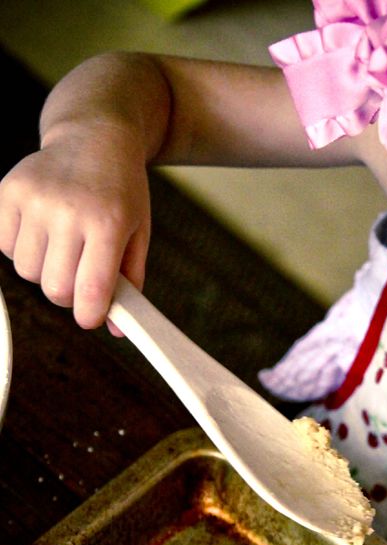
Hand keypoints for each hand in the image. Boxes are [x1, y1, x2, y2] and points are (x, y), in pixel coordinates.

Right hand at [0, 131, 151, 328]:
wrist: (93, 137)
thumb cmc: (120, 192)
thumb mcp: (138, 233)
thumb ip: (130, 281)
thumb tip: (114, 329)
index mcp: (108, 222)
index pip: (92, 288)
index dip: (90, 315)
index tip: (91, 318)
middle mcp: (68, 210)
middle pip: (55, 287)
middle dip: (68, 295)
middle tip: (79, 281)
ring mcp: (33, 199)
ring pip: (27, 271)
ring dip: (44, 271)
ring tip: (63, 249)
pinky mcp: (7, 191)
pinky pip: (3, 246)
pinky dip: (20, 250)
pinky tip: (42, 232)